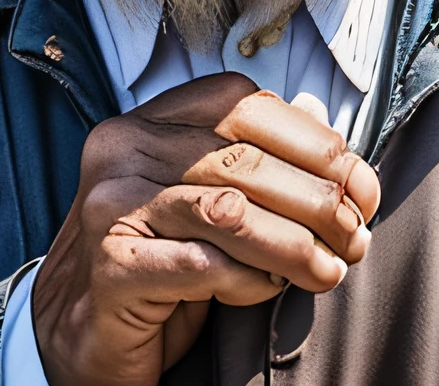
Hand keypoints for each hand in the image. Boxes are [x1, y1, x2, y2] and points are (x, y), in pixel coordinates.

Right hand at [31, 73, 379, 385]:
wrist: (78, 334)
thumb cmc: (155, 261)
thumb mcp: (204, 198)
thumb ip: (253, 157)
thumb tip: (322, 119)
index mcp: (149, 119)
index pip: (242, 104)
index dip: (311, 141)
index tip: (359, 183)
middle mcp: (124, 148)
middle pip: (243, 158)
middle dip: (318, 199)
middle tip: (357, 235)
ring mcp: (112, 205)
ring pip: (229, 210)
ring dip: (295, 244)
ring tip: (331, 269)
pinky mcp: (112, 266)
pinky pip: (204, 265)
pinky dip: (250, 279)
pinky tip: (270, 290)